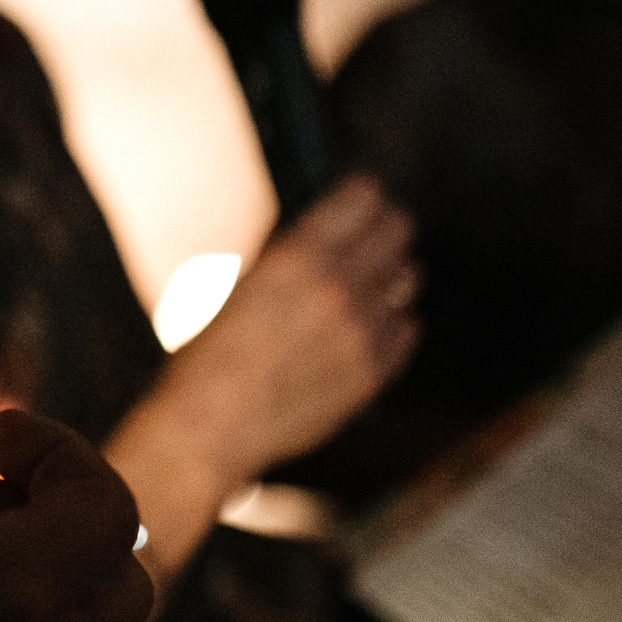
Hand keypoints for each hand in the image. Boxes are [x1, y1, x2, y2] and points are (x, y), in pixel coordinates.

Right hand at [165, 173, 420, 480]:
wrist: (214, 425)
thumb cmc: (214, 354)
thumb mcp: (245, 281)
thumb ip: (294, 251)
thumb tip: (334, 223)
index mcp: (298, 255)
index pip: (364, 195)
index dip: (362, 195)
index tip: (360, 200)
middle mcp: (337, 286)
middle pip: (397, 230)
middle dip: (383, 230)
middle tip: (370, 240)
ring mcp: (361, 331)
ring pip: (408, 277)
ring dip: (388, 277)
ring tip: (363, 290)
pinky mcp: (374, 371)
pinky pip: (408, 328)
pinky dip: (391, 324)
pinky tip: (363, 331)